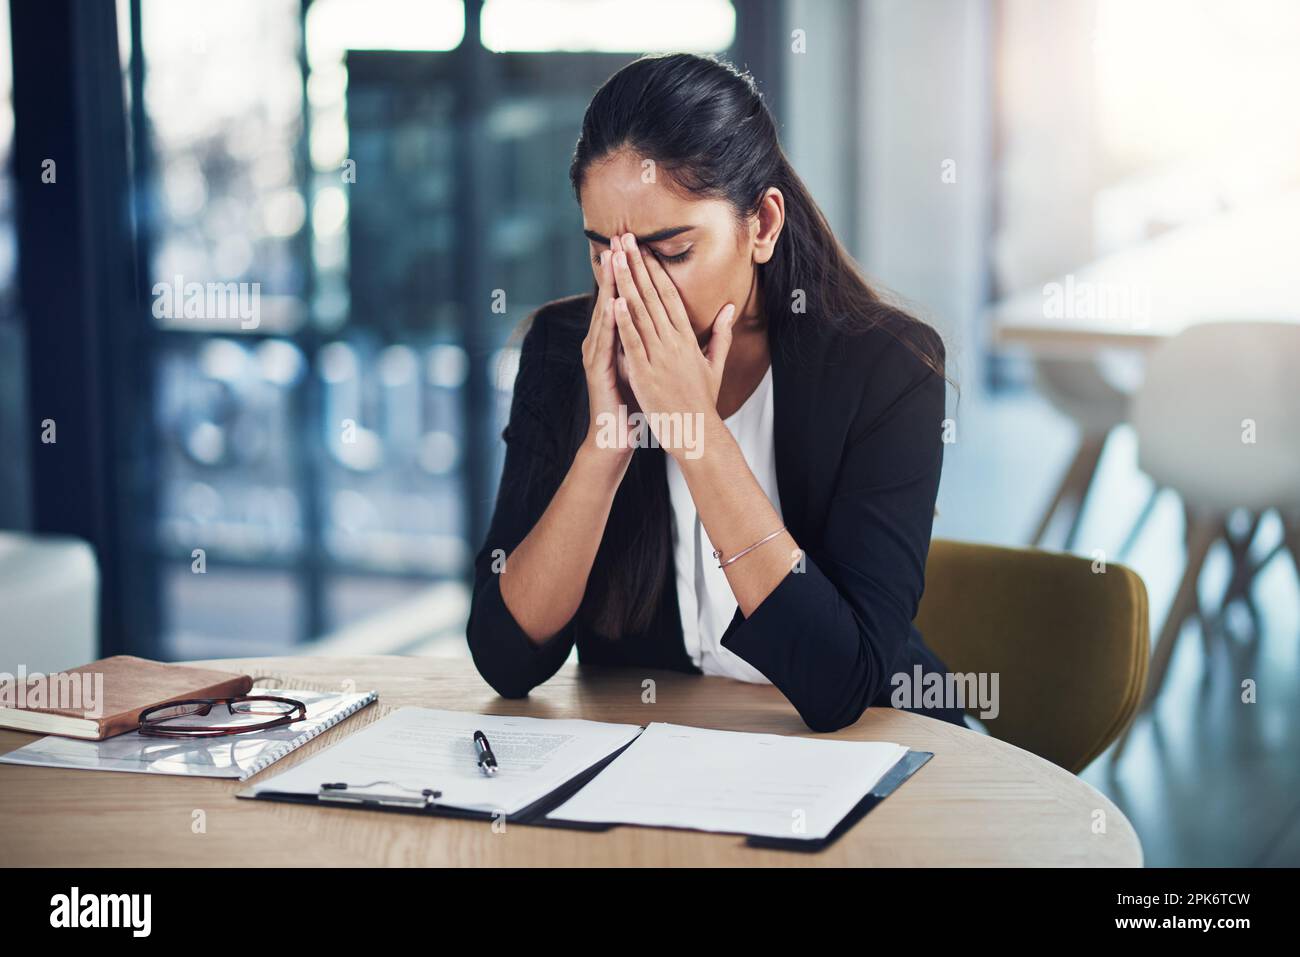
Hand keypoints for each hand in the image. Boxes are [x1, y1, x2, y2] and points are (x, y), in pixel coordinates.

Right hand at [581, 248, 636, 458]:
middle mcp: (603, 341)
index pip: (626, 298)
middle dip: (618, 268)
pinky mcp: (597, 370)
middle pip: (611, 298)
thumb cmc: (634, 402)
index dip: (633, 272)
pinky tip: (612, 303)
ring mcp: (596, 354)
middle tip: (621, 237)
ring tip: (613, 259)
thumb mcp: (647, 366)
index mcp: (618, 339)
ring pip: (604, 313)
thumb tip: (667, 321)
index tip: (642, 244)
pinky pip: (604, 341)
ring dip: (609, 286)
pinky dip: (608, 321)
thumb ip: (655, 341)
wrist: (616, 436)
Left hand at [608, 233, 736, 457]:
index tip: (643, 247)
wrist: (696, 431)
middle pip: (652, 295)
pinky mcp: (646, 373)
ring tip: (615, 256)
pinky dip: (624, 321)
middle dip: (637, 264)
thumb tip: (729, 308)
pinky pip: (633, 342)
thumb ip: (720, 334)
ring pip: (640, 312)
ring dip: (626, 282)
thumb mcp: (715, 364)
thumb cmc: (702, 401)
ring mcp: (659, 356)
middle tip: (624, 237)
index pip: (669, 295)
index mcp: (687, 338)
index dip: (655, 269)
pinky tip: (614, 299)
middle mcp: (673, 342)